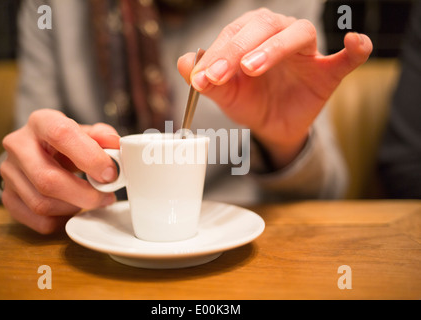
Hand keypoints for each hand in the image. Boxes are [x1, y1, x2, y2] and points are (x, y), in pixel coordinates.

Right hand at [0, 109, 118, 233]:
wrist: (39, 151)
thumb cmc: (68, 142)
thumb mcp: (86, 132)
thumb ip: (103, 136)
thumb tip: (114, 145)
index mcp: (41, 122)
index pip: (61, 134)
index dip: (90, 157)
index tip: (111, 174)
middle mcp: (18, 145)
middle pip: (48, 179)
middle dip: (85, 194)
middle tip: (106, 196)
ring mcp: (10, 173)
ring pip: (42, 204)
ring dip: (75, 207)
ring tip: (92, 200)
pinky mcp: (8, 197)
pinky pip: (38, 219)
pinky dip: (62, 219)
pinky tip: (73, 207)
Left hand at [178, 8, 372, 167]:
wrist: (273, 125)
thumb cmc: (250, 102)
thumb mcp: (225, 95)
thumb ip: (206, 80)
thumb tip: (184, 62)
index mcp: (252, 36)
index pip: (234, 35)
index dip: (217, 54)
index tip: (202, 77)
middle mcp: (280, 34)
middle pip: (264, 27)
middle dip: (239, 49)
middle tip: (222, 73)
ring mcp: (307, 52)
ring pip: (298, 34)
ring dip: (275, 47)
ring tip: (254, 66)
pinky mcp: (328, 71)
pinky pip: (347, 57)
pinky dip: (355, 49)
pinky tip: (354, 43)